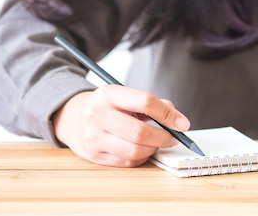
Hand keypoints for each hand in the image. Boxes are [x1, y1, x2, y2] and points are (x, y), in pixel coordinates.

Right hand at [52, 85, 190, 166]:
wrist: (75, 118)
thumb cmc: (109, 106)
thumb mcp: (126, 96)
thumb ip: (154, 105)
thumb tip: (179, 122)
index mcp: (109, 94)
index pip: (145, 102)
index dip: (168, 114)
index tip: (182, 123)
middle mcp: (98, 115)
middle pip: (140, 132)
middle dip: (163, 137)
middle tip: (173, 137)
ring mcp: (94, 137)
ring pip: (134, 151)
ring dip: (154, 149)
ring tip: (158, 142)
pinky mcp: (94, 155)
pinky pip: (127, 162)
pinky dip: (142, 157)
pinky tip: (144, 149)